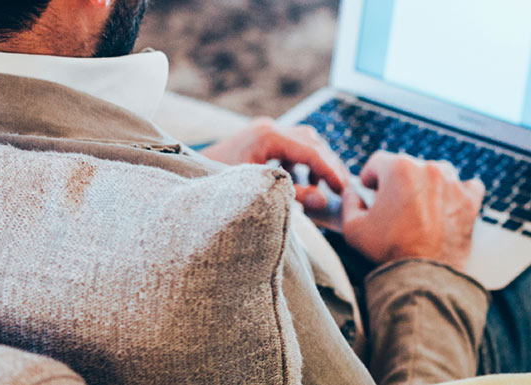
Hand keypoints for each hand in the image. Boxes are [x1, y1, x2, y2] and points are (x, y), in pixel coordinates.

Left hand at [201, 118, 349, 211]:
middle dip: (330, 165)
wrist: (184, 176)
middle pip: (312, 141)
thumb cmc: (215, 186)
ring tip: (326, 188)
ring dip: (318, 163)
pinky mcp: (262, 139)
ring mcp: (265, 131)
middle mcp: (268, 127)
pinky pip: (293, 147)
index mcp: (267, 135)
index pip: (311, 151)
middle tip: (344, 189)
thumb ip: (291, 194)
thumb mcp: (255, 191)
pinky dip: (304, 163)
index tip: (345, 189)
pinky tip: (305, 183)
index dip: (331, 170)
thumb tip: (323, 199)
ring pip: (305, 141)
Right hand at [342, 152, 484, 269]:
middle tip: (394, 208)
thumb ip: (348, 203)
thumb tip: (352, 193)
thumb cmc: (389, 252)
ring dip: (427, 187)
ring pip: (437, 175)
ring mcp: (453, 183)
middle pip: (408, 168)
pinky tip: (447, 209)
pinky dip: (457, 195)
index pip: (378, 162)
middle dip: (399, 184)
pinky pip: (467, 187)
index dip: (371, 178)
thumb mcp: (353, 228)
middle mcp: (428, 169)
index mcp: (399, 168)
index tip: (371, 190)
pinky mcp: (471, 200)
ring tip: (420, 211)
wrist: (425, 276)